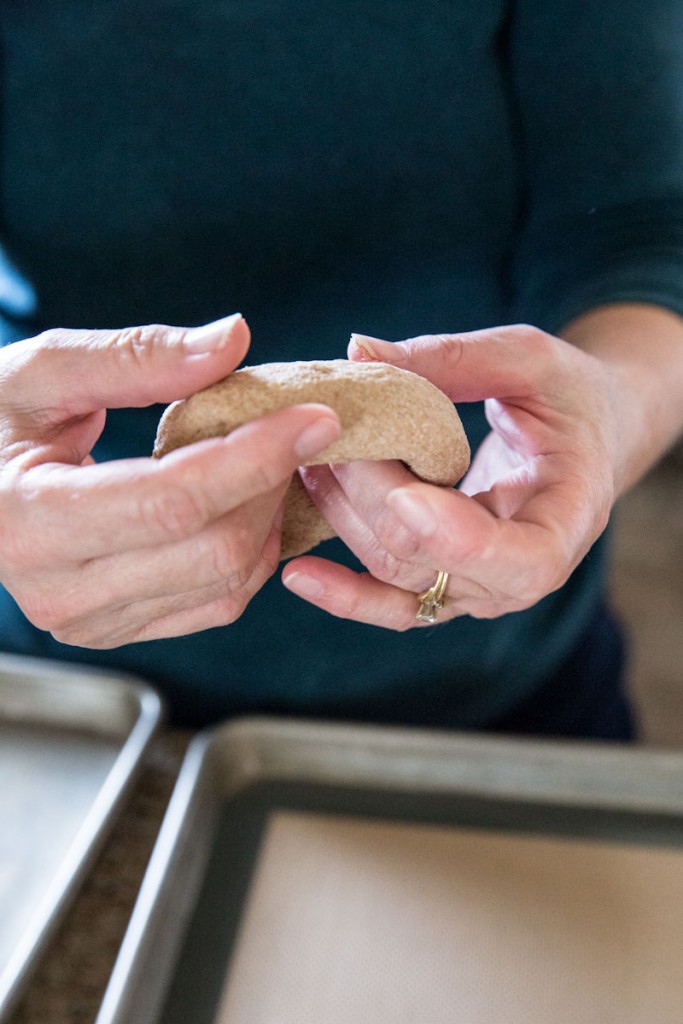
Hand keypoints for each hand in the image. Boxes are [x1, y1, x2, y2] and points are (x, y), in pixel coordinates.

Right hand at [0, 315, 339, 647]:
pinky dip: (251, 553)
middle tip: (286, 430)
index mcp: (28, 520)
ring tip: (265, 460)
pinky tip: (246, 504)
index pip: (172, 500)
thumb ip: (135, 356)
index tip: (314, 417)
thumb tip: (232, 339)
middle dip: (268, 484)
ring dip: (268, 517)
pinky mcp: (118, 631)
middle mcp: (58, 591)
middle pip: (212, 549)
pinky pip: (217, 605)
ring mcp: (90, 623)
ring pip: (226, 583)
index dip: (255, 457)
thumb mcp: (41, 372)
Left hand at [282, 323, 624, 628]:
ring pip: (398, 574)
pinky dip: (344, 593)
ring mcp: (480, 587)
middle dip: (374, 498)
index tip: (406, 497)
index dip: (461, 539)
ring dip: (345, 520)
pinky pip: (390, 603)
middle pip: (435, 560)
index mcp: (570, 519)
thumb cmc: (568, 395)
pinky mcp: (444, 586)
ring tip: (304, 459)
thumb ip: (452, 359)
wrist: (581, 439)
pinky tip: (298, 575)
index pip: (525, 560)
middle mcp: (524, 571)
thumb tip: (358, 349)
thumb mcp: (529, 361)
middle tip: (331, 435)